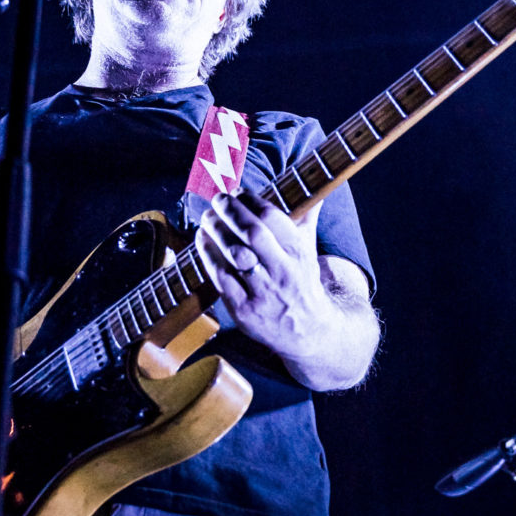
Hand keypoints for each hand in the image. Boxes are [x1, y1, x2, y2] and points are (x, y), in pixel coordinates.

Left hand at [194, 190, 331, 359]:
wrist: (308, 331)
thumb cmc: (301, 280)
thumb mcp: (308, 248)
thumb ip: (306, 215)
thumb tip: (313, 183)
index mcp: (298, 251)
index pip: (271, 216)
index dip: (249, 199)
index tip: (237, 192)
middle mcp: (282, 271)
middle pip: (251, 232)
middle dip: (229, 211)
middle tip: (217, 200)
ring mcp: (262, 292)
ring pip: (233, 254)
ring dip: (215, 230)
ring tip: (207, 218)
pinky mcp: (244, 310)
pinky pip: (220, 277)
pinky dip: (207, 256)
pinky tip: (202, 241)